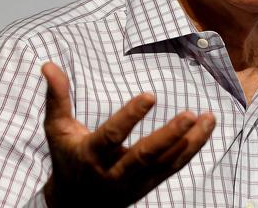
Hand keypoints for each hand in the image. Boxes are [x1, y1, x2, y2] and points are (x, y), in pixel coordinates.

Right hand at [41, 62, 214, 206]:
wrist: (74, 206)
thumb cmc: (66, 158)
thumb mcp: (56, 129)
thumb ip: (57, 97)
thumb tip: (48, 64)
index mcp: (90, 155)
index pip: (112, 136)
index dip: (130, 117)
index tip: (150, 95)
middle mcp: (114, 172)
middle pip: (145, 155)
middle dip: (169, 135)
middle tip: (189, 113)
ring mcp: (134, 182)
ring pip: (166, 163)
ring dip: (190, 141)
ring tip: (209, 117)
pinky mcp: (149, 185)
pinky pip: (174, 167)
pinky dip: (192, 149)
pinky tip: (206, 128)